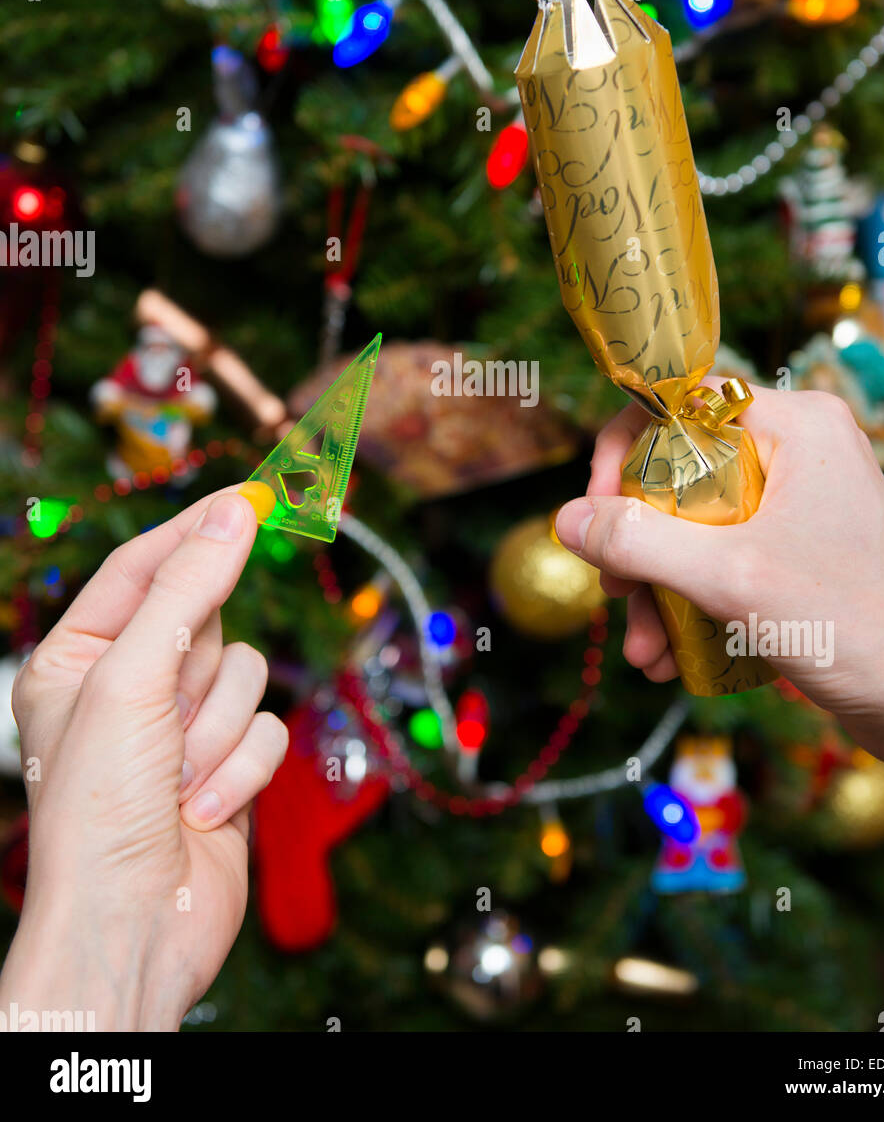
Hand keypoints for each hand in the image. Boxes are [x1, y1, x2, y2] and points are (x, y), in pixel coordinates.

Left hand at [0, 484, 287, 1030]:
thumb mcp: (133, 679)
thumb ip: (190, 588)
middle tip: (172, 708)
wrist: (132, 929)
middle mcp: (129, 689)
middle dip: (198, 672)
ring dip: (218, 731)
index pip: (141, 566)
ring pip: (245, 675)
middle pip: (208, 620)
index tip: (254, 491)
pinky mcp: (227, 768)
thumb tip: (237, 510)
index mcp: (78, 660)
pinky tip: (203, 811)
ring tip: (178, 781)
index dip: (196, 528)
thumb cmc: (99, 809)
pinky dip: (241, 769)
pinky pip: (267, 729)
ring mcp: (180, 731)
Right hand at [555, 385, 883, 807]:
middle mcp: (800, 450)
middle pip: (680, 471)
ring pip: (696, 524)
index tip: (600, 520)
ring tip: (644, 649)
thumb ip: (639, 543)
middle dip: (639, 545)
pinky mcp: (802, 549)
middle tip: (616, 596)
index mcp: (795, 425)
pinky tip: (671, 656)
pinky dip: (693, 601)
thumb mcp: (729, 578)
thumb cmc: (852, 628)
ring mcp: (802, 501)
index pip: (679, 405)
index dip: (624, 458)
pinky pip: (724, 557)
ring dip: (659, 587)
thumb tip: (565, 520)